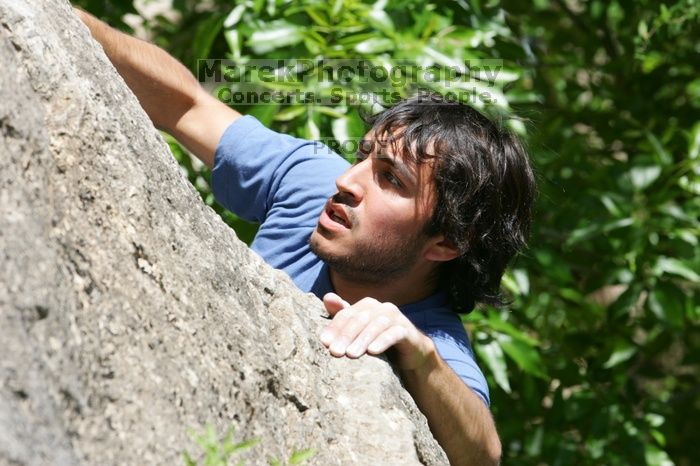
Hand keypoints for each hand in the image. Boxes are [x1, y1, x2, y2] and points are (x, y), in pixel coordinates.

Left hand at [319, 293, 436, 370]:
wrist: (410, 353)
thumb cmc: (379, 340)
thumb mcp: (359, 330)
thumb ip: (343, 315)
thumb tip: (327, 297)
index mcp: (367, 305)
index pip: (347, 314)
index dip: (334, 327)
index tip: (324, 343)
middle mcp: (382, 307)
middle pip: (360, 319)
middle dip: (346, 335)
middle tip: (335, 352)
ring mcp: (396, 318)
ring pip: (376, 325)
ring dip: (362, 339)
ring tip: (351, 354)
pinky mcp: (408, 331)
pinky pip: (395, 333)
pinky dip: (383, 341)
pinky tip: (372, 352)